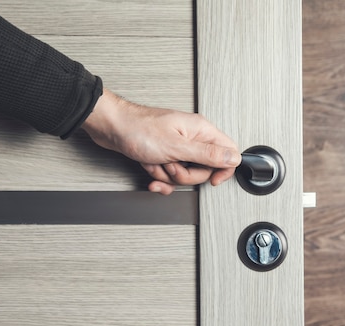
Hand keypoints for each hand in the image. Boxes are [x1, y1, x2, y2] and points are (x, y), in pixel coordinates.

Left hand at [82, 88, 240, 194]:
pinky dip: (159, 176)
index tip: (212, 180)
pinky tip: (150, 170)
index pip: (228, 152)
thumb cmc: (138, 129)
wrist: (110, 126)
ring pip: (185, 173)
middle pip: (204, 168)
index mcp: (201, 130)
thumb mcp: (177, 147)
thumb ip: (208, 154)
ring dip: (168, 175)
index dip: (223, 169)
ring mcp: (177, 145)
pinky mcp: (164, 153)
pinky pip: (170, 174)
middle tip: (172, 166)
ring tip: (157, 163)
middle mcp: (192, 137)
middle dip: (186, 174)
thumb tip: (234, 158)